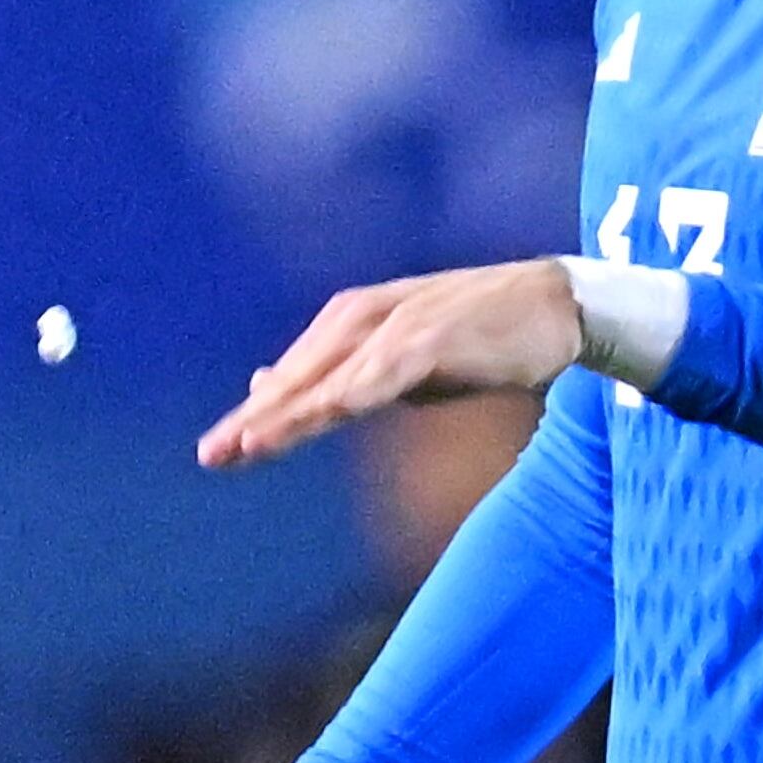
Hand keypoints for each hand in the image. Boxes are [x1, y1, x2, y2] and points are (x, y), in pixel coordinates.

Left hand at [197, 260, 581, 468]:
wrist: (552, 305)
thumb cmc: (474, 338)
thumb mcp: (398, 363)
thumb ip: (340, 377)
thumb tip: (267, 385)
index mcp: (350, 325)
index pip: (293, 379)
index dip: (254, 417)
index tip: (215, 455)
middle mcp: (363, 320)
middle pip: (299, 379)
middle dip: (254, 419)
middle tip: (209, 457)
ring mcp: (396, 327)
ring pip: (331, 379)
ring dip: (290, 413)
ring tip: (249, 444)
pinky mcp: (430, 336)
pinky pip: (383, 373)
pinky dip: (350, 394)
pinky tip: (325, 416)